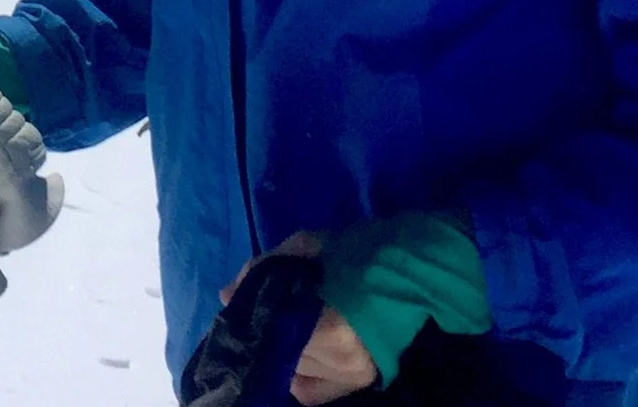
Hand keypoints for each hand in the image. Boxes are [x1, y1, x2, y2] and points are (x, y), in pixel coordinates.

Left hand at [218, 233, 378, 404]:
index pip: (270, 332)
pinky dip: (298, 375)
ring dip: (283, 350)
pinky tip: (300, 352)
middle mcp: (339, 359)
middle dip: (267, 332)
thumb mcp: (305, 246)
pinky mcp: (358, 381)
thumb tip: (227, 296)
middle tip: (267, 311)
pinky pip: (309, 391)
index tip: (239, 307)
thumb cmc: (355, 251)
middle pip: (279, 351)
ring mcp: (350, 374)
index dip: (248, 319)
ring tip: (291, 325)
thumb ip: (263, 270)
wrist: (409, 269)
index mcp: (328, 327)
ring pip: (292, 370)